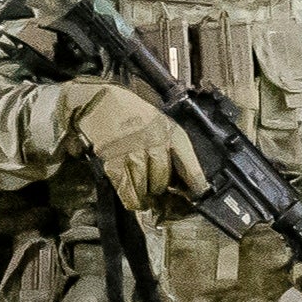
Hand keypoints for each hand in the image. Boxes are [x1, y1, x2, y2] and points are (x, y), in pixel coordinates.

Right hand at [67, 83, 197, 209]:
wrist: (103, 102)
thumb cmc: (134, 116)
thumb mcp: (159, 124)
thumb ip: (170, 148)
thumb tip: (180, 182)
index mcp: (169, 131)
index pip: (187, 162)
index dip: (194, 181)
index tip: (198, 192)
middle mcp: (153, 140)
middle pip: (163, 178)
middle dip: (160, 187)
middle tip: (156, 188)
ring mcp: (132, 151)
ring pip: (145, 187)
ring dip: (145, 195)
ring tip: (143, 194)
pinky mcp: (113, 161)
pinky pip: (126, 189)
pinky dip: (130, 198)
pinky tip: (132, 198)